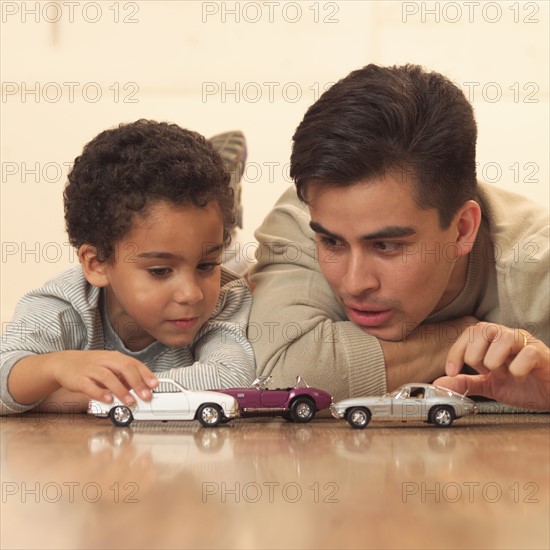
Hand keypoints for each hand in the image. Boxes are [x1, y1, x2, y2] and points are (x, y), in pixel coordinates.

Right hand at [52, 350, 158, 404]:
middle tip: (145, 396)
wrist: (64, 363)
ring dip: (121, 391)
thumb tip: (141, 387)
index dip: (145, 374)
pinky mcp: (79, 380)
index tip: (154, 385)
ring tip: (130, 402)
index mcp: (114, 357)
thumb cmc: (91, 366)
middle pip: (124, 368)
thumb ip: (124, 376)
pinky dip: (100, 394)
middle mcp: (104, 361)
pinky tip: (109, 400)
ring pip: (108, 377)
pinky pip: (90, 386)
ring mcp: (91, 369)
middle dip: (137, 383)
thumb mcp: (110, 366)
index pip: (134, 363)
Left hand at [434, 322, 549, 409]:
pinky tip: (522, 378)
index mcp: (494, 340)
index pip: (469, 333)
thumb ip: (466, 383)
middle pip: (481, 331)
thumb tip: (440, 382)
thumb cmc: (524, 386)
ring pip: (500, 341)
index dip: (456, 351)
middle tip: (489, 373)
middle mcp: (508, 335)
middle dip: (477, 359)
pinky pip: (524, 355)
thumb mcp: (489, 386)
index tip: (451, 371)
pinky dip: (517, 372)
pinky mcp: (541, 354)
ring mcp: (526, 342)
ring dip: (497, 365)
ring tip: (506, 375)